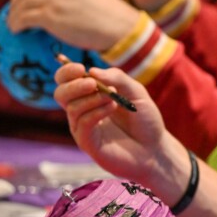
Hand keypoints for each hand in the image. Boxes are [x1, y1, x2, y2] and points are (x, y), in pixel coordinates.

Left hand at [7, 0, 139, 50]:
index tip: (30, 3)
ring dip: (14, 15)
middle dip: (18, 1)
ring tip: (13, 23)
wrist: (119, 26)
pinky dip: (16, 24)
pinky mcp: (48, 15)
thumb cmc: (109, 11)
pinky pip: (23, 18)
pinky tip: (16, 30)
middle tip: (15, 12)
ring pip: (22, 5)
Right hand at [53, 62, 173, 189]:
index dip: (67, 73)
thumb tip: (91, 71)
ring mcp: (83, 128)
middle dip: (73, 85)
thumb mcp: (136, 92)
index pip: (66, 82)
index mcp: (90, 96)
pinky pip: (82, 124)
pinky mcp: (88, 143)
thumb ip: (117, 78)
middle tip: (92, 83)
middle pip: (61, 94)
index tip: (79, 68)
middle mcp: (82, 111)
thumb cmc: (145, 120)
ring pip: (72, 108)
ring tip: (113, 98)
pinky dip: (96, 112)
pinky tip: (112, 108)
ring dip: (92, 98)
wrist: (155, 149)